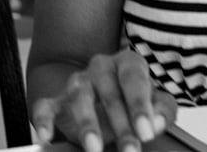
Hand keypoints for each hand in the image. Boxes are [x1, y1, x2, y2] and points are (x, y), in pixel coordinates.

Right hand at [31, 50, 177, 151]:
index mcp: (127, 63)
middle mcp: (101, 67)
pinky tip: (46, 135)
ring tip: (95, 147)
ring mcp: (77, 82)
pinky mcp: (56, 100)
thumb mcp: (155, 102)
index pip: (134, 79)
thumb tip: (156, 122)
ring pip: (79, 97)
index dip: (140, 106)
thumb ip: (162, 110)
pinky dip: (44, 120)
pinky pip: (45, 106)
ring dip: (87, 124)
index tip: (146, 131)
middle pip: (109, 92)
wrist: (101, 94)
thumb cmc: (131, 98)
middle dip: (120, 125)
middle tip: (129, 149)